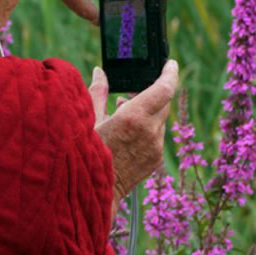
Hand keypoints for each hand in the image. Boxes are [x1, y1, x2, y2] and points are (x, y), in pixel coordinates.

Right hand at [89, 60, 178, 217]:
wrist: (93, 191)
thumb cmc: (86, 152)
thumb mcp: (89, 118)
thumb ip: (98, 91)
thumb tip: (100, 73)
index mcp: (133, 117)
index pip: (164, 88)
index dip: (169, 73)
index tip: (169, 63)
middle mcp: (149, 131)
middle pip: (162, 102)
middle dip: (151, 92)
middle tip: (133, 89)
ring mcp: (155, 147)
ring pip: (159, 119)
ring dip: (147, 111)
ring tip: (123, 110)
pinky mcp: (155, 159)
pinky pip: (156, 135)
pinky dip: (146, 127)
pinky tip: (128, 130)